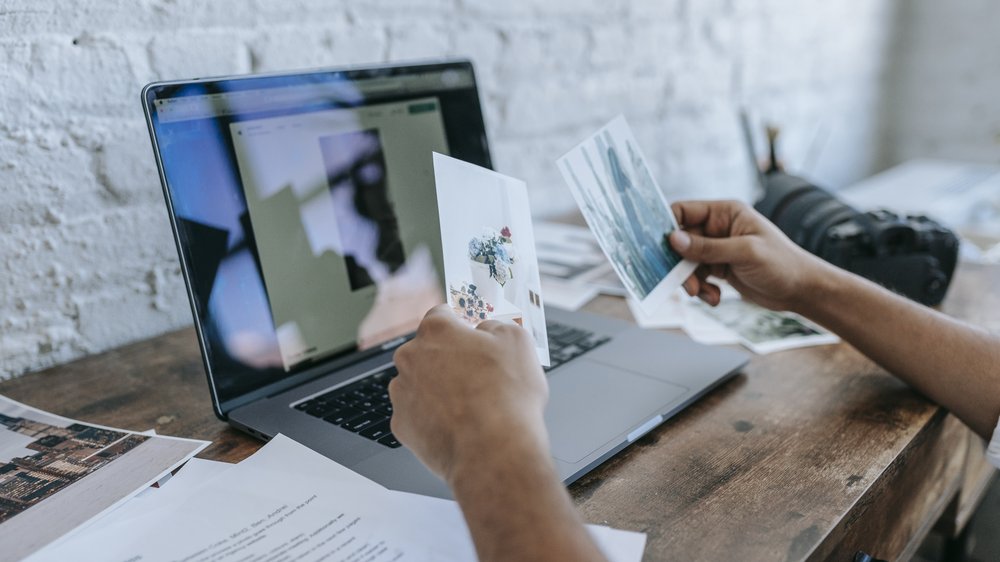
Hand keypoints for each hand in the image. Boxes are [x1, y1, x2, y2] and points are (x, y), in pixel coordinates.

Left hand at [389, 305, 549, 484]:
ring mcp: (402, 393)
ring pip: (420, 383)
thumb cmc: (507, 398)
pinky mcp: (401, 426)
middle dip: (450, 358)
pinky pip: (417, 414)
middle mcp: (410, 357)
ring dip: (440, 388)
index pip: (442, 314)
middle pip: (428, 350)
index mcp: (436, 331)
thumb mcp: (518, 342)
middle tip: (479, 374)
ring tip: (471, 405)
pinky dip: (433, 418)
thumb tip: (488, 330)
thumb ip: (498, 326)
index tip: (473, 334)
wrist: (493, 453)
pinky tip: (458, 426)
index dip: (462, 324)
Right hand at [669, 199, 830, 311]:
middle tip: (686, 285)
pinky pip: (697, 277)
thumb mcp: (744, 253)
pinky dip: (701, 289)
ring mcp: (717, 249)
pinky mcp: (719, 268)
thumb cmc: (782, 263)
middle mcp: (717, 228)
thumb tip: (673, 240)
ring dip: (691, 281)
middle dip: (680, 265)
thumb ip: (708, 248)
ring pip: (686, 262)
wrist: (801, 290)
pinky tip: (715, 298)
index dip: (667, 227)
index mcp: (724, 213)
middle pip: (680, 241)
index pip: (683, 212)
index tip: (659, 248)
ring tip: (704, 295)